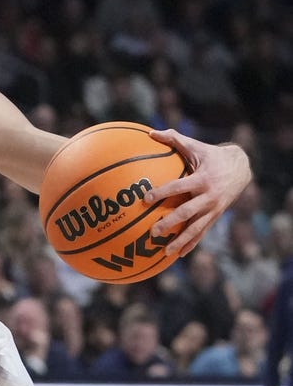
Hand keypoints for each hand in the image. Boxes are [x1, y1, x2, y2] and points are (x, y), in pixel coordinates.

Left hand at [145, 129, 251, 255]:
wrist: (240, 168)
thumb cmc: (211, 155)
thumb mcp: (195, 146)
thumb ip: (173, 138)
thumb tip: (150, 132)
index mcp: (202, 179)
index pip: (179, 187)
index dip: (163, 192)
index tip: (146, 198)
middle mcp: (209, 197)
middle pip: (188, 212)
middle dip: (170, 222)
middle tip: (153, 230)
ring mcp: (213, 209)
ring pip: (196, 228)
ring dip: (180, 240)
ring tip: (165, 252)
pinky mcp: (215, 216)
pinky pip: (202, 232)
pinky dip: (191, 243)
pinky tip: (179, 254)